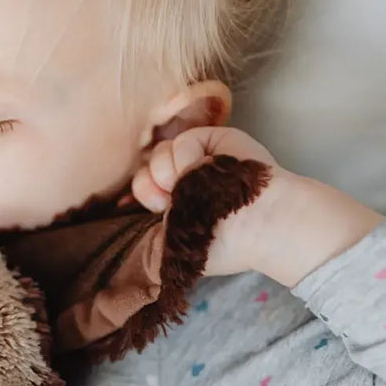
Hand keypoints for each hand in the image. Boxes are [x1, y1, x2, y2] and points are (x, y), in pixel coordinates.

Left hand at [131, 127, 382, 286]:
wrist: (260, 226)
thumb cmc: (226, 244)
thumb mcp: (180, 246)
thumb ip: (154, 233)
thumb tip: (125, 210)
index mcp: (181, 200)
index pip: (144, 186)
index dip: (144, 193)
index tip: (159, 208)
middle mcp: (188, 176)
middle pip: (146, 167)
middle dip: (153, 186)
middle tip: (174, 200)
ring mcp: (200, 156)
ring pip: (159, 153)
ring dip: (170, 175)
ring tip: (195, 189)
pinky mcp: (213, 139)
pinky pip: (180, 141)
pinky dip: (187, 158)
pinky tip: (205, 171)